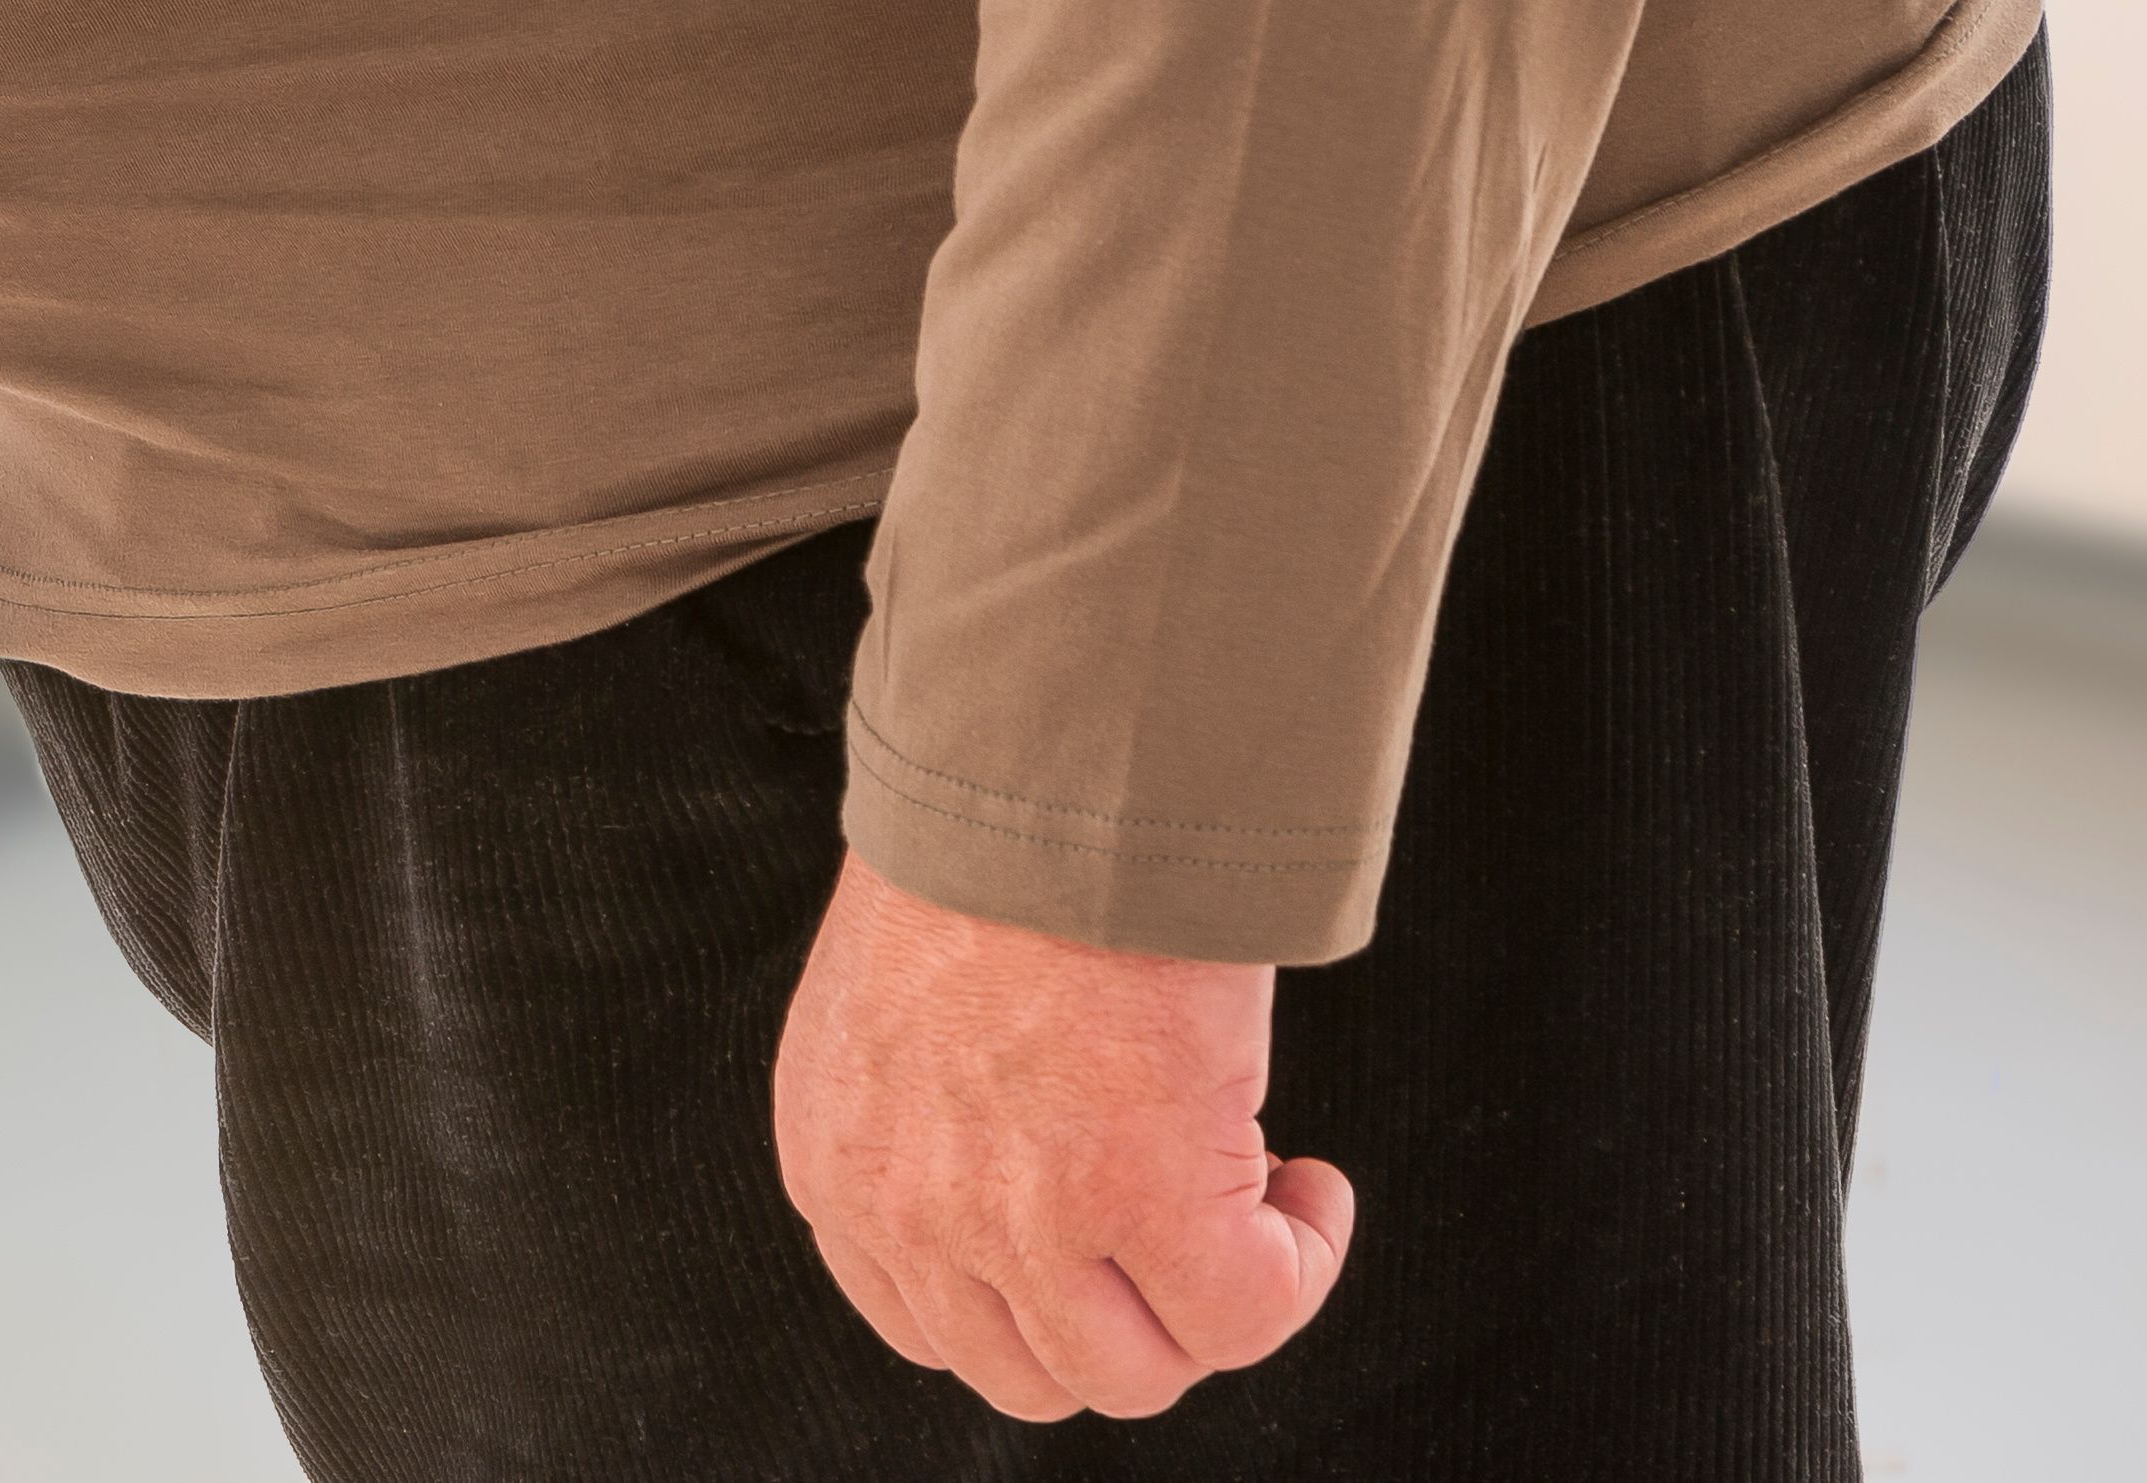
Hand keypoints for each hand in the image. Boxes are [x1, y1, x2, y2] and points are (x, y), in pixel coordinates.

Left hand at [773, 846, 1354, 1421]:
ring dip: (1212, 1305)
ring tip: (1252, 1198)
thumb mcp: (899, 1013)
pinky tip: (1308, 1185)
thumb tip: (1036, 1177)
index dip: (1039, 1296)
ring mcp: (1023, 1220)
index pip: (930, 1326)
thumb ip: (932, 1119)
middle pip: (1035, 1376)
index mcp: (838, 1163)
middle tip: (1184, 1226)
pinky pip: (1248, 1315)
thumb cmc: (992, 848)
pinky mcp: (1145, 1199)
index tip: (1102, 1236)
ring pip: (1138, 1374)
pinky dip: (1302, 1265)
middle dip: (1126, 1318)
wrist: (1049, 770)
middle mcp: (909, 1214)